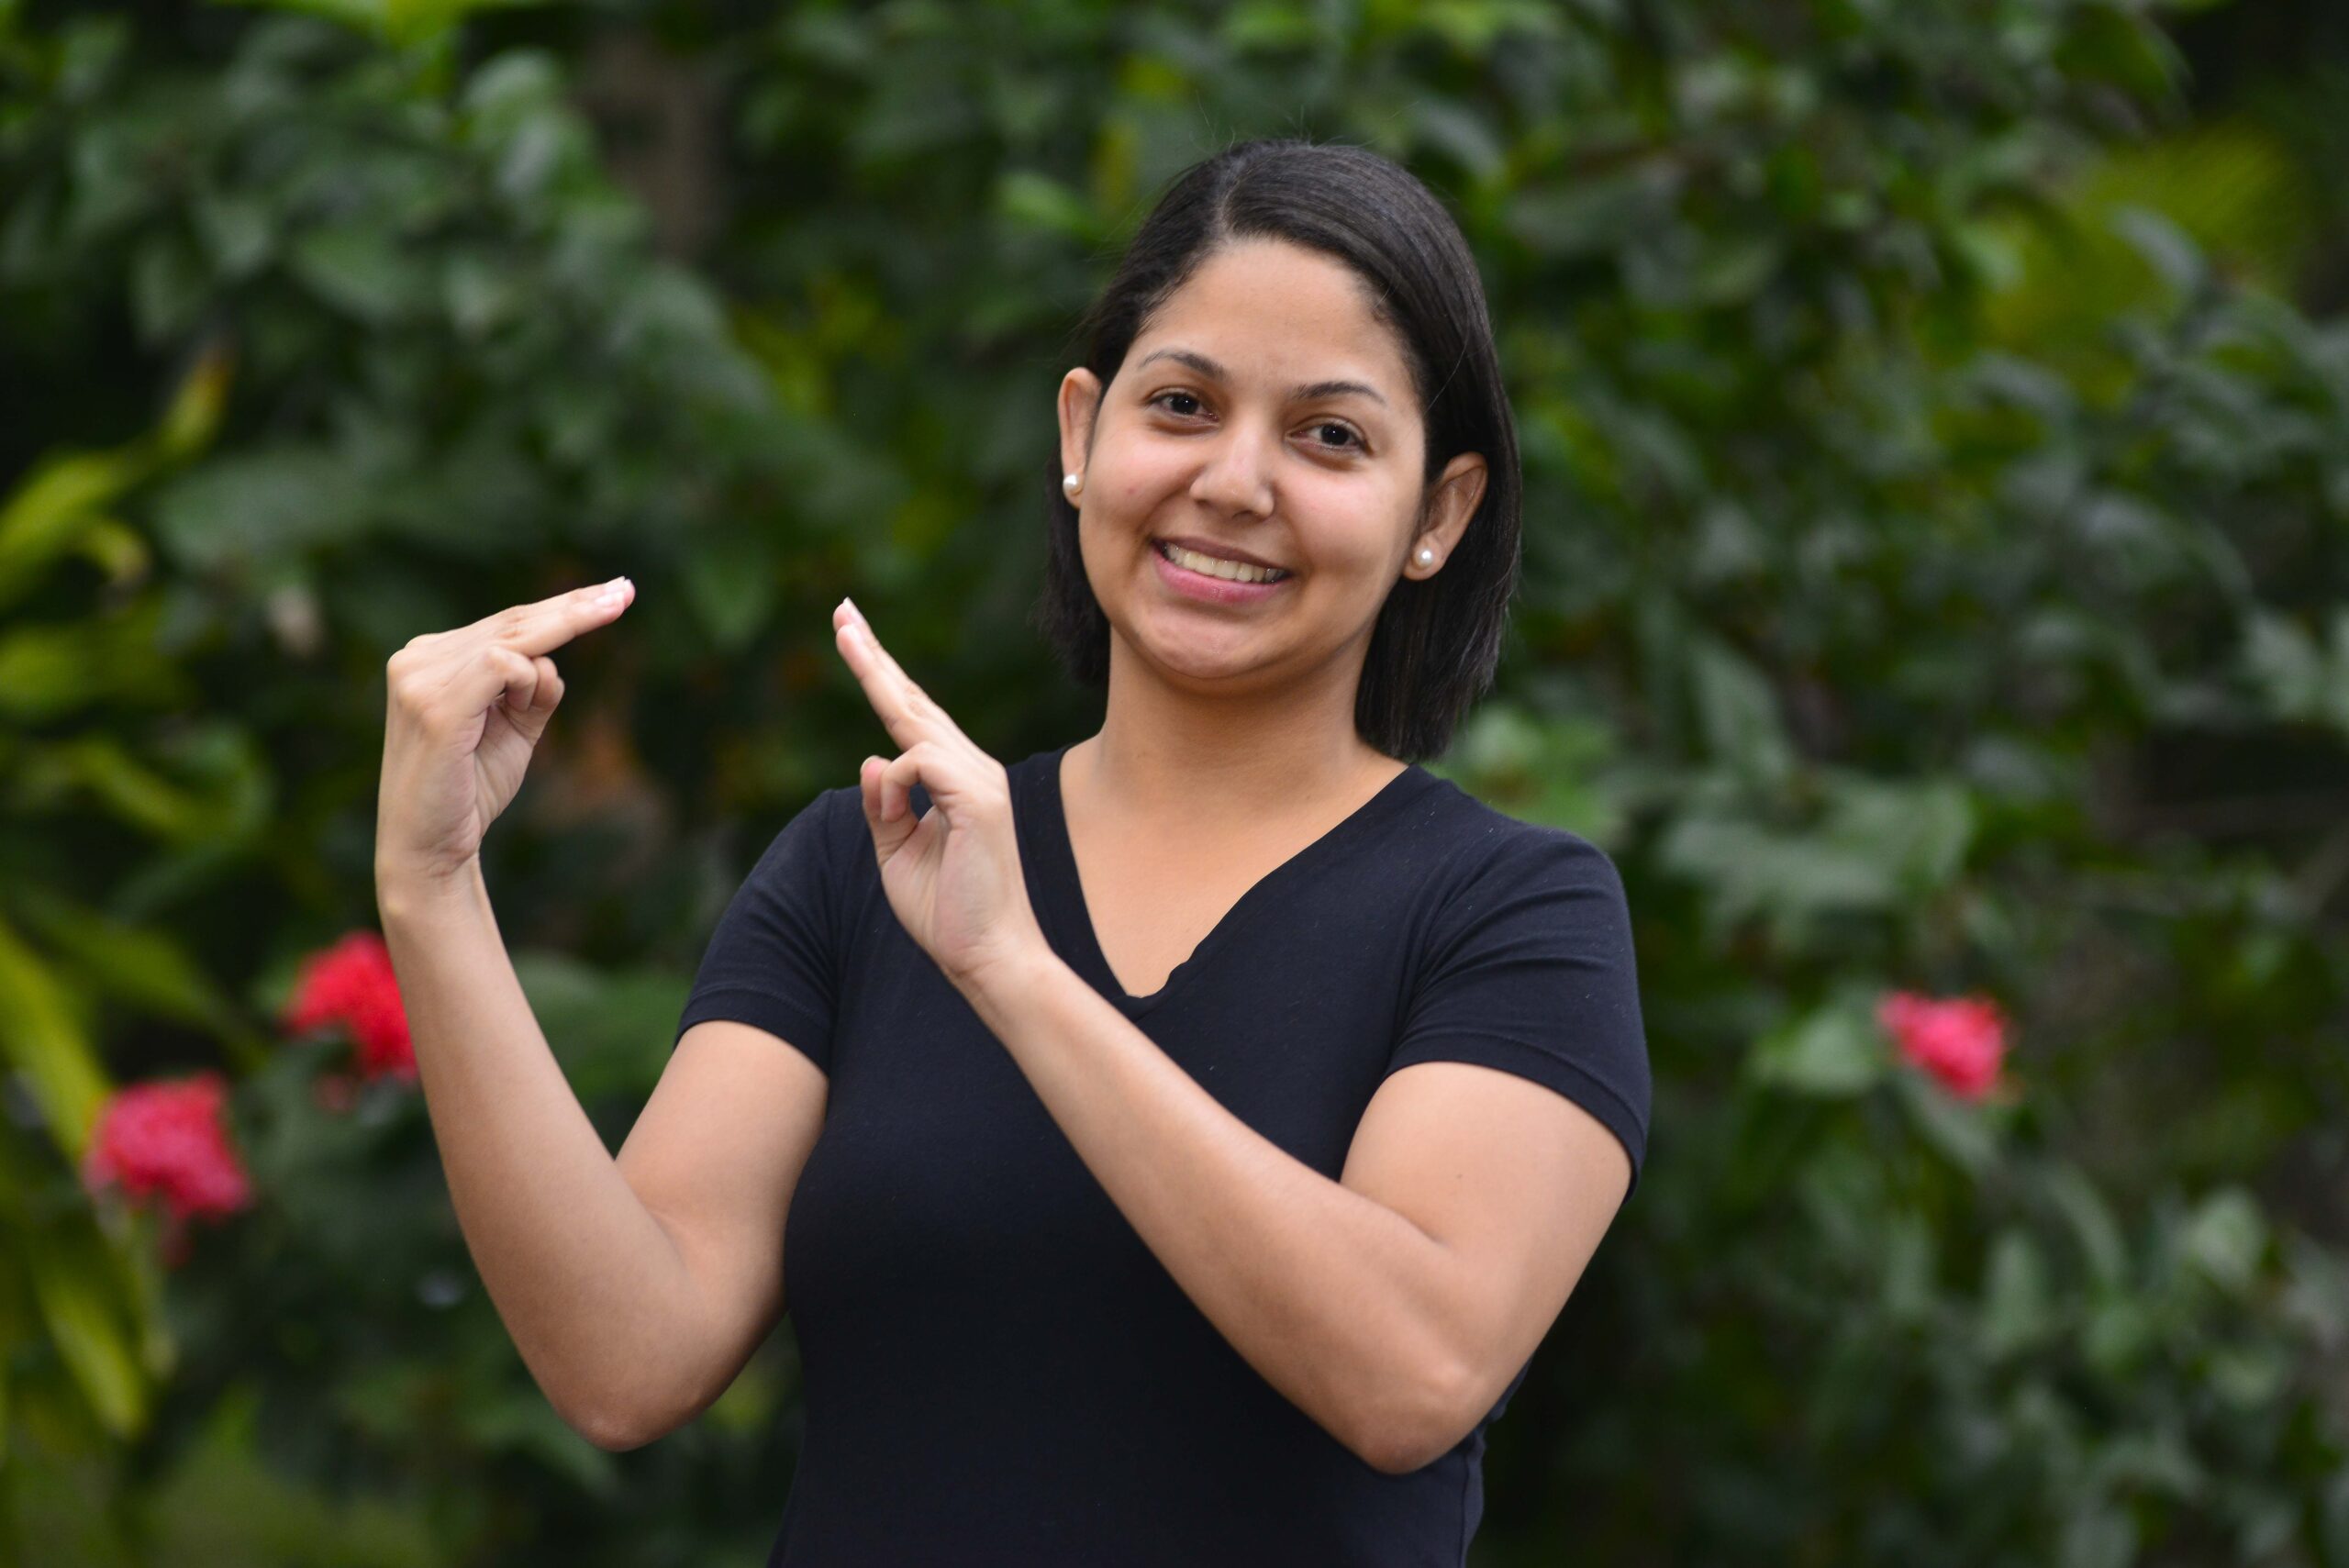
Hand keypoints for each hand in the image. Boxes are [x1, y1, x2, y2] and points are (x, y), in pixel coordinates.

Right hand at [376, 576, 633, 889]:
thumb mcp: (514, 729)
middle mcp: (418, 659)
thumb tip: (552, 666)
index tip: (616, 593)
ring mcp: (420, 678)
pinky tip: (523, 707)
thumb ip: (534, 691)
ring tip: (548, 694)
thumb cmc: (470, 788)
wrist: (431, 846)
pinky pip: (499, 665)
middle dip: (577, 606)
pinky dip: (528, 682)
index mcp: (432, 658)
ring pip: (513, 639)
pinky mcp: (434, 704)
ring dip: (547, 669)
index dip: (563, 607)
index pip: (508, 623)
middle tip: (625, 591)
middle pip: (514, 621)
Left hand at [832, 597, 1048, 990]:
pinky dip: (894, 783)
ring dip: (876, 679)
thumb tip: (871, 759)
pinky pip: (918, 763)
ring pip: (914, 721)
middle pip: (914, 702)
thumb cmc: (948, 913)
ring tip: (845, 633)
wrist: (990, 958)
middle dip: (874, 655)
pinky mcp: (979, 799)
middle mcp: (972, 771)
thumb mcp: (897, 855)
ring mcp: (980, 781)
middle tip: (842, 610)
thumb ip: (882, 808)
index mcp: (956, 782)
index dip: (882, 678)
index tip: (852, 637)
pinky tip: (894, 811)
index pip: (913, 721)